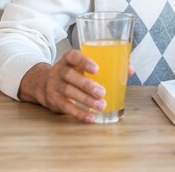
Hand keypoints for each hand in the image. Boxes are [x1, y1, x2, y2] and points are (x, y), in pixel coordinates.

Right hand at [18, 50, 132, 123]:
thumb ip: (107, 65)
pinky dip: (79, 113)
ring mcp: (55, 86)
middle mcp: (60, 71)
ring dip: (85, 100)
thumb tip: (129, 69)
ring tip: (101, 106)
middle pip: (71, 77)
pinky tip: (91, 117)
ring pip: (69, 92)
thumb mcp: (84, 65)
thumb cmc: (74, 72)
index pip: (74, 56)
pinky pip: (66, 107)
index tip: (96, 69)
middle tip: (102, 92)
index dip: (84, 61)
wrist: (44, 83)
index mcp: (69, 59)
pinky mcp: (54, 100)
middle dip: (87, 85)